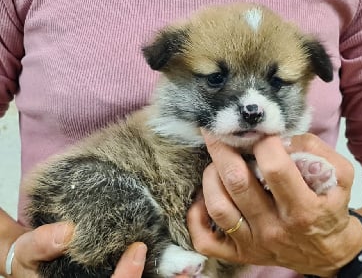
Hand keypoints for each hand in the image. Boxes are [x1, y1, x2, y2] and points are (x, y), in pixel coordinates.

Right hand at [8, 223, 183, 277]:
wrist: (36, 263)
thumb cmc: (31, 261)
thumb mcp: (27, 252)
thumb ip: (41, 244)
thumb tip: (66, 232)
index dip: (126, 275)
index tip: (138, 249)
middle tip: (186, 270)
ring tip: (190, 269)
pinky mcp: (119, 277)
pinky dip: (160, 274)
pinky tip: (179, 266)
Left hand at [188, 133, 361, 276]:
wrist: (328, 252)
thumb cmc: (330, 208)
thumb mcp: (340, 176)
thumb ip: (315, 150)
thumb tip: (279, 138)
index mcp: (303, 209)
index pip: (274, 168)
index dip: (264, 143)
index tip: (260, 133)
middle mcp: (274, 229)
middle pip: (237, 182)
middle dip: (223, 149)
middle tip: (218, 132)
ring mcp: (253, 244)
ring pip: (218, 206)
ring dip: (211, 176)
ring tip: (216, 163)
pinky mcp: (239, 254)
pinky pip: (206, 240)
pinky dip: (196, 216)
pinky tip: (204, 196)